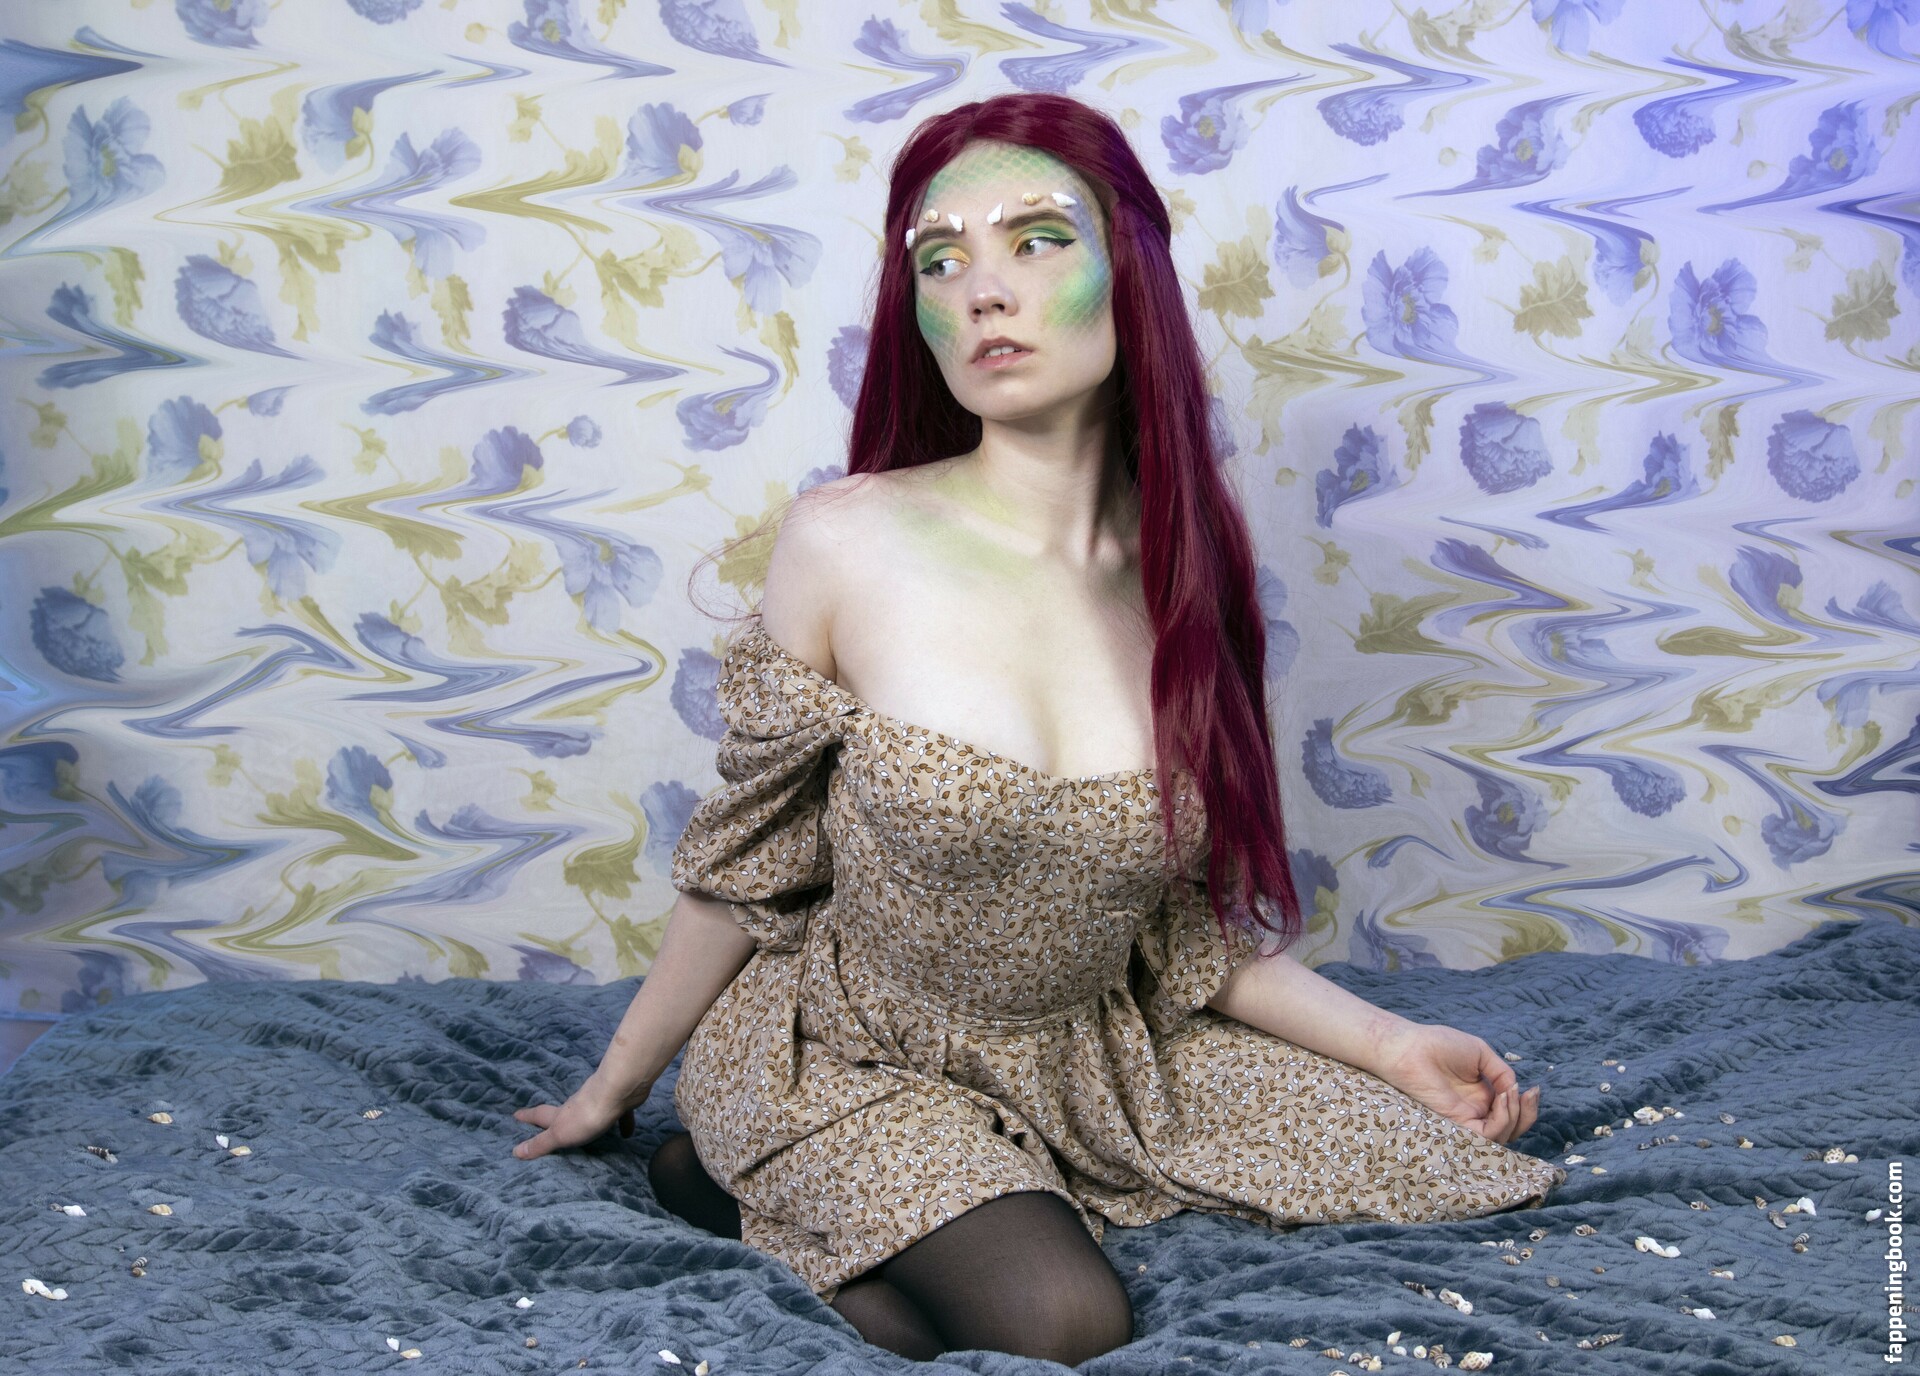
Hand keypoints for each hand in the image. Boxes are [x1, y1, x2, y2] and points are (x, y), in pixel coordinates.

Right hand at [511, 1071, 651, 1159]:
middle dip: (554, 1116)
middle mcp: (577, 1105)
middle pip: (562, 1111)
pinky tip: (627, 1133)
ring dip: (588, 1119)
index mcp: (561, 1115)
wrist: (618, 1092)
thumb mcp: (559, 1134)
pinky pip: (619, 1115)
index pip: (540, 1115)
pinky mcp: (618, 1102)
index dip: (527, 1116)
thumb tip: (515, 1151)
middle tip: (547, 1118)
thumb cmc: (586, 1116)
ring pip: (590, 1110)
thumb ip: (541, 1143)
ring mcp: (598, 1100)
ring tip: (589, 1128)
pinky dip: (621, 1122)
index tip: (516, 1114)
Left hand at [1372, 1023, 1540, 1143]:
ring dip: (1516, 1116)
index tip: (1533, 1090)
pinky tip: (1502, 1098)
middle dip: (1527, 1115)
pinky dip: (1502, 1120)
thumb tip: (1515, 1091)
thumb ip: (1501, 1073)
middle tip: (1530, 1095)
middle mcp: (1475, 1110)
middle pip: (1511, 1128)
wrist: (1409, 1046)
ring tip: (1511, 1093)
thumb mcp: (1480, 1053)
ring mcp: (1467, 1118)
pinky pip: (1488, 1134)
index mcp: (1481, 1095)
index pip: (1510, 1111)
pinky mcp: (1457, 1124)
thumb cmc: (1438, 1045)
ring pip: (1503, 1135)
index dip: (1525, 1106)